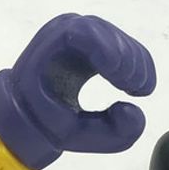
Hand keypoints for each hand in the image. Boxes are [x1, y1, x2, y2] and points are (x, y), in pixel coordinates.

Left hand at [0, 14, 155, 169]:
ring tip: (139, 90)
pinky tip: (137, 85)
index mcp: (49, 50)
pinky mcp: (94, 41)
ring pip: (116, 37)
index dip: (107, 50)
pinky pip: (121, 44)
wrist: (28, 111)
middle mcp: (65, 33)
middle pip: (104, 33)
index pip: (81, 33)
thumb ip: (108, 133)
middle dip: (127, 60)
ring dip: (135, 62)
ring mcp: (81, 35)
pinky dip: (136, 62)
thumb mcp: (74, 136)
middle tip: (138, 90)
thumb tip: (133, 110)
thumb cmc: (46, 122)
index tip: (123, 78)